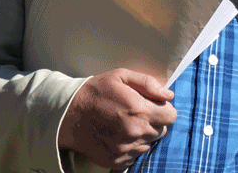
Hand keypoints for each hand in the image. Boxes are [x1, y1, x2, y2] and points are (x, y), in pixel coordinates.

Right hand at [57, 68, 176, 168]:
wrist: (66, 115)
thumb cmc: (95, 92)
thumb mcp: (121, 76)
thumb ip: (149, 84)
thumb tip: (169, 95)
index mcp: (140, 111)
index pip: (171, 116)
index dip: (164, 110)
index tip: (153, 106)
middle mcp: (135, 132)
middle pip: (161, 131)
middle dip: (153, 122)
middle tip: (137, 114)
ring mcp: (125, 149)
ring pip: (149, 143)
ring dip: (142, 135)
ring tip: (125, 124)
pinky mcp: (116, 161)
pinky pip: (135, 156)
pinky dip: (130, 147)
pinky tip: (118, 136)